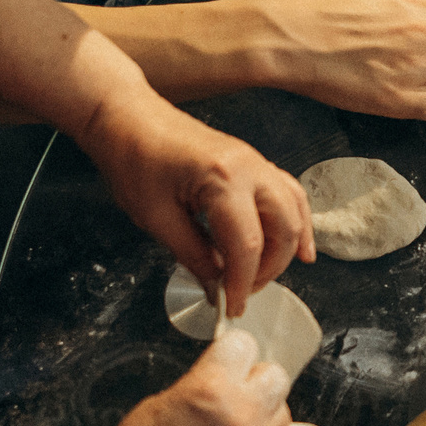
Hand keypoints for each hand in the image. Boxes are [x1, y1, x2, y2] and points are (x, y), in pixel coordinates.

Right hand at [65, 330, 295, 425]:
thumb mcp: (154, 407)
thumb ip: (200, 386)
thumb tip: (226, 375)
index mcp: (210, 391)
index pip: (244, 345)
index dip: (229, 355)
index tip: (223, 364)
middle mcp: (244, 418)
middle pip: (275, 375)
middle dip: (253, 382)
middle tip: (230, 397)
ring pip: (285, 413)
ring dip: (264, 415)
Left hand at [79, 96, 310, 315]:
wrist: (127, 119)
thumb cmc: (134, 160)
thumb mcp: (156, 218)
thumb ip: (192, 255)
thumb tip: (215, 285)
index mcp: (223, 180)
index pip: (248, 245)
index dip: (242, 283)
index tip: (232, 306)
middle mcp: (249, 168)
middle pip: (284, 228)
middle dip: (269, 269)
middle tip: (242, 292)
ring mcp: (255, 161)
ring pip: (294, 209)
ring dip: (286, 246)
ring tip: (267, 275)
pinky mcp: (251, 162)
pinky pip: (288, 192)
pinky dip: (296, 220)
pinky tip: (298, 244)